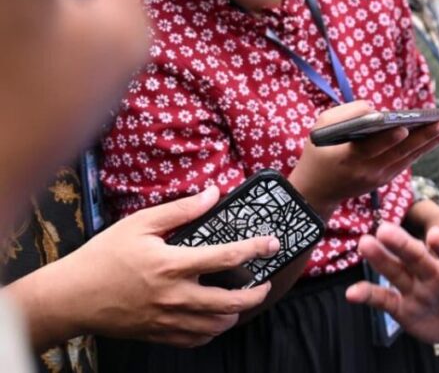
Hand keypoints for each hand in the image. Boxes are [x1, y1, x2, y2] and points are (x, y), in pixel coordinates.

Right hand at [10, 186, 277, 348]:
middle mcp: (174, 295)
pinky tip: (215, 319)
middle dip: (256, 293)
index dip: (255, 249)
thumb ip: (180, 210)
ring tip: (242, 301)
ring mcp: (167, 318)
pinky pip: (195, 340)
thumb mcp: (140, 224)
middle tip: (265, 284)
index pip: (226, 256)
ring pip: (216, 325)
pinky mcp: (158, 334)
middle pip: (230, 301)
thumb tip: (213, 193)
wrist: (71, 297)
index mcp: (172, 264)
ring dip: (236, 314)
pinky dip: (211, 331)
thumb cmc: (103, 257)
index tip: (272, 243)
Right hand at [289, 101, 438, 215]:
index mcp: (347, 159)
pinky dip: (426, 146)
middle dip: (425, 137)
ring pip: (410, 157)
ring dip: (434, 141)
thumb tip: (376, 110)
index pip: (371, 148)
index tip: (405, 127)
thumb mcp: (320, 128)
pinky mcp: (387, 178)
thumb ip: (346, 115)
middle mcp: (367, 171)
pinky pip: (409, 160)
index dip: (388, 139)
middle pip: (401, 153)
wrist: (316, 192)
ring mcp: (379, 177)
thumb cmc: (318, 151)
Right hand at [345, 222, 438, 342]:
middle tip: (385, 229)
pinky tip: (351, 293)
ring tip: (365, 243)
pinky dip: (368, 296)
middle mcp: (433, 273)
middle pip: (417, 256)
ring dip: (380, 258)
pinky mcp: (401, 305)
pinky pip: (383, 299)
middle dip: (402, 244)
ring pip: (396, 270)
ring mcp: (415, 287)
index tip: (437, 233)